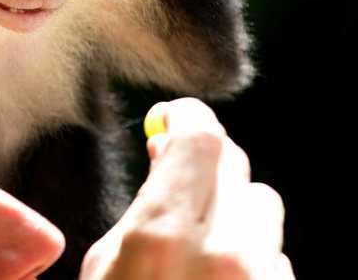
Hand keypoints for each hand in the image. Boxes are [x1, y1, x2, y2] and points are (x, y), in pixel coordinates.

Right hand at [79, 98, 294, 279]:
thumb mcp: (102, 265)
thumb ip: (141, 200)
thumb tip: (165, 147)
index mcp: (163, 235)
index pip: (200, 137)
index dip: (187, 116)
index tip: (174, 117)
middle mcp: (225, 253)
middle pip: (233, 160)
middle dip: (204, 158)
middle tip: (179, 176)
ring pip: (263, 202)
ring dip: (235, 207)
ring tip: (203, 240)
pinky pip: (277, 254)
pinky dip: (252, 253)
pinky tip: (221, 278)